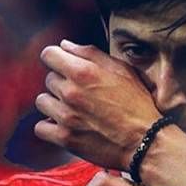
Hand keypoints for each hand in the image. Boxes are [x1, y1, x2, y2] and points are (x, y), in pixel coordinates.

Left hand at [34, 40, 161, 170]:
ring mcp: (66, 116)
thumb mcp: (123, 71)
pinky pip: (40, 127)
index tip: (63, 66)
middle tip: (81, 93)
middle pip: (49, 79)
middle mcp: (71, 92)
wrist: (145, 140)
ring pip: (42, 101)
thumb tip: (65, 46)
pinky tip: (63, 125)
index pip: (48, 55)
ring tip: (72, 110)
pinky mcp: (65, 138)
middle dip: (62, 83)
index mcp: (84, 71)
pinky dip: (49, 126)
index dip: (56, 58)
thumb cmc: (138, 105)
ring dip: (54, 104)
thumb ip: (91, 54)